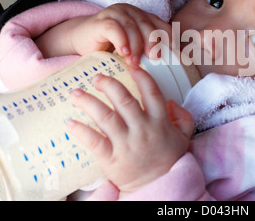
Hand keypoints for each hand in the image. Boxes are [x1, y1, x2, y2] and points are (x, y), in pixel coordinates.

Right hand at [36, 3, 171, 64]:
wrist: (79, 39)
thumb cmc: (109, 46)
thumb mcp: (132, 47)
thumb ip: (146, 51)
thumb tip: (167, 66)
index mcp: (142, 17)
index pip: (161, 25)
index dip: (169, 38)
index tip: (174, 54)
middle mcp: (131, 12)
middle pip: (148, 25)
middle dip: (153, 42)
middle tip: (155, 58)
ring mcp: (115, 13)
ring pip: (132, 27)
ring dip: (136, 46)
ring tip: (135, 62)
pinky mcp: (101, 20)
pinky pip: (114, 29)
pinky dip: (121, 41)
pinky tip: (123, 54)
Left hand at [68, 68, 193, 194]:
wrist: (160, 187)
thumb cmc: (169, 160)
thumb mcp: (184, 136)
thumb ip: (182, 116)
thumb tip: (171, 101)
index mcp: (160, 121)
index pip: (151, 92)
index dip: (141, 76)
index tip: (131, 66)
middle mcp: (143, 129)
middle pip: (123, 99)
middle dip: (108, 84)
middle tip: (97, 78)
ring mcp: (127, 144)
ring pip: (105, 117)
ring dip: (88, 102)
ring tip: (76, 93)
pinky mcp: (112, 159)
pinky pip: (94, 142)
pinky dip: (81, 131)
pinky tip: (70, 123)